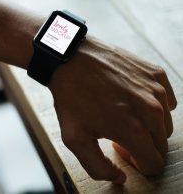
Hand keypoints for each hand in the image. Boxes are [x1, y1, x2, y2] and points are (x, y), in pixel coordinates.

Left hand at [49, 36, 176, 183]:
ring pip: (165, 124)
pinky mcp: (155, 73)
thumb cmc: (70, 96)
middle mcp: (150, 110)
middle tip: (118, 133)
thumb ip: (97, 167)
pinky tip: (133, 100)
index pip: (154, 163)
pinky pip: (167, 100)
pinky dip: (155, 105)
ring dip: (148, 126)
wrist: (70, 59)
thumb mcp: (74, 138)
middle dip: (143, 145)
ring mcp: (155, 89)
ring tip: (123, 115)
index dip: (137, 162)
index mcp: (133, 129)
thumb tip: (120, 177)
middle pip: (161, 145)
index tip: (121, 150)